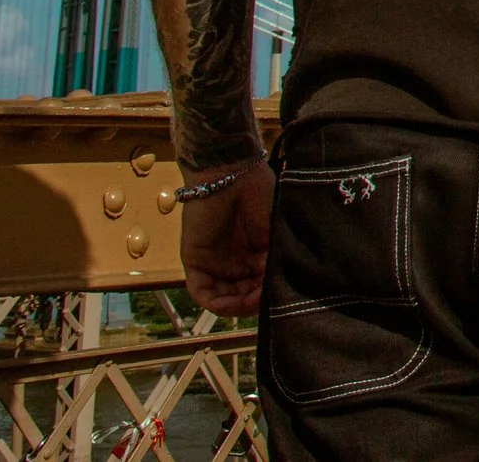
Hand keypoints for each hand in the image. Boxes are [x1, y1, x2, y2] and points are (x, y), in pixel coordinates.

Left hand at [181, 160, 274, 316]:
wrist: (232, 172)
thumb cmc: (259, 193)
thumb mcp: (275, 232)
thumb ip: (275, 259)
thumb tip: (282, 286)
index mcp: (256, 253)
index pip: (262, 284)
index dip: (271, 295)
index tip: (284, 296)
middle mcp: (234, 261)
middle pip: (243, 295)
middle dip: (254, 302)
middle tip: (267, 301)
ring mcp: (214, 263)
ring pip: (223, 298)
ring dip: (236, 306)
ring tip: (250, 302)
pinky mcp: (194, 261)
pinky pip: (201, 291)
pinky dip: (215, 303)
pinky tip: (229, 303)